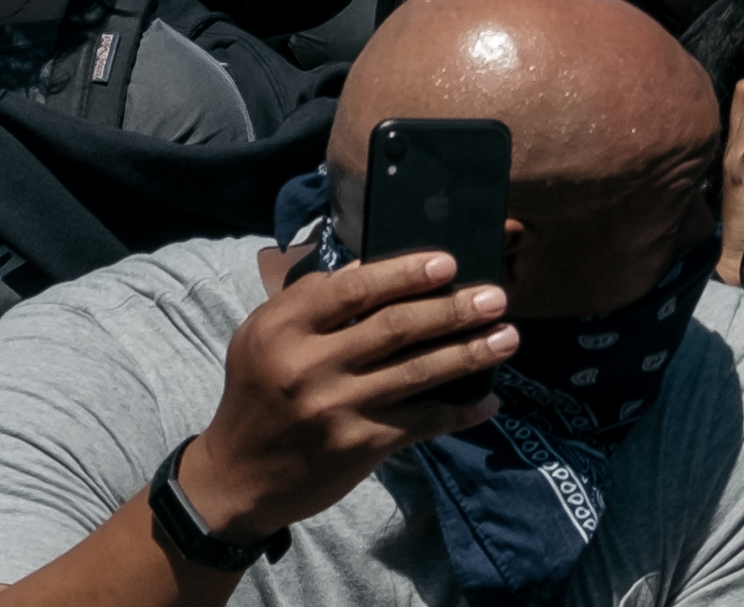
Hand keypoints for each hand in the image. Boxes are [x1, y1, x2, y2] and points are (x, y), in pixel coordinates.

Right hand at [179, 253, 516, 545]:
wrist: (235, 479)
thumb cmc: (259, 393)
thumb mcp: (264, 337)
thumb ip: (311, 299)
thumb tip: (377, 264)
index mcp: (282, 329)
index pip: (353, 288)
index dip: (405, 273)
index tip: (449, 263)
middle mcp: (306, 366)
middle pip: (394, 328)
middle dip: (453, 310)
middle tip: (497, 297)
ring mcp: (334, 408)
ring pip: (416, 373)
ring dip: (469, 354)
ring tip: (508, 337)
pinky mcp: (356, 446)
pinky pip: (420, 423)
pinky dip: (459, 412)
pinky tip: (489, 402)